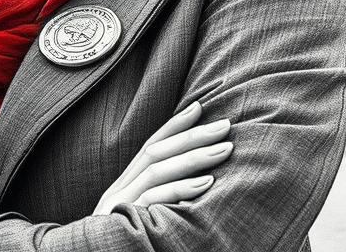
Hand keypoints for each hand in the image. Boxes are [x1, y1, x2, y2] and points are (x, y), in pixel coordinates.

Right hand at [92, 100, 233, 214]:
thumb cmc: (120, 246)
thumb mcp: (139, 220)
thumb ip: (158, 200)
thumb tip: (196, 184)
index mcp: (123, 188)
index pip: (149, 146)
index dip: (174, 125)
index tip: (201, 107)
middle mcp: (119, 191)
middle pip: (155, 152)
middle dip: (191, 135)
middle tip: (225, 125)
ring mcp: (120, 206)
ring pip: (155, 171)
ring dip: (193, 157)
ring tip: (225, 149)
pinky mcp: (124, 223)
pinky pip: (154, 201)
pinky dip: (181, 190)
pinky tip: (207, 183)